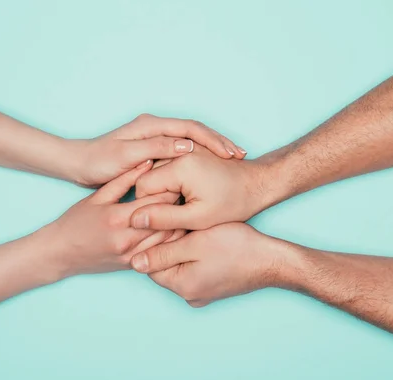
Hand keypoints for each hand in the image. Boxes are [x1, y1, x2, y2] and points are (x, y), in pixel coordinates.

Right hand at [39, 160, 183, 277]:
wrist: (59, 254)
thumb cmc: (75, 222)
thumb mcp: (98, 196)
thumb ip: (124, 180)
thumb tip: (148, 162)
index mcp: (118, 217)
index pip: (156, 200)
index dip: (172, 187)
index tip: (183, 177)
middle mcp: (127, 238)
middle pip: (166, 220)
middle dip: (180, 205)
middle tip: (192, 192)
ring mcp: (132, 254)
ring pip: (168, 239)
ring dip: (180, 224)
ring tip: (189, 209)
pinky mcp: (133, 265)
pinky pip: (160, 252)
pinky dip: (172, 240)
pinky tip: (179, 228)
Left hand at [67, 114, 245, 186]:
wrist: (78, 164)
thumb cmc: (98, 162)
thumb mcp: (126, 157)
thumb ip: (156, 149)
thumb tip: (187, 145)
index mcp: (151, 126)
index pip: (191, 128)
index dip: (213, 141)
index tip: (230, 153)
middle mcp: (155, 128)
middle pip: (196, 131)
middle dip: (219, 142)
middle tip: (241, 156)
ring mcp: (155, 138)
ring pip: (192, 140)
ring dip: (213, 149)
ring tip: (233, 160)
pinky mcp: (154, 150)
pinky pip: (184, 151)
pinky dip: (200, 157)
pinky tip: (210, 168)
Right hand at [130, 144, 266, 230]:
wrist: (257, 184)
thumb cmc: (233, 203)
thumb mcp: (198, 218)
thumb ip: (164, 219)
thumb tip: (135, 219)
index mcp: (180, 165)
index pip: (142, 186)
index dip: (149, 206)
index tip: (166, 217)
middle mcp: (180, 150)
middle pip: (148, 175)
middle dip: (157, 196)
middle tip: (178, 211)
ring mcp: (185, 147)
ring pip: (157, 169)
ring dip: (165, 188)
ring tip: (184, 202)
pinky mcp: (191, 148)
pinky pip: (169, 163)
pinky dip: (172, 179)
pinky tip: (186, 192)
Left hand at [130, 223, 287, 306]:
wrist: (272, 260)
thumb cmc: (237, 247)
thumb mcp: (195, 243)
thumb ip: (163, 253)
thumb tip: (133, 262)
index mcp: (181, 286)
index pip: (151, 263)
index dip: (154, 239)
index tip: (163, 221)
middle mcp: (190, 296)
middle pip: (165, 266)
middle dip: (168, 244)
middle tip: (179, 222)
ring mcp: (203, 295)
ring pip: (180, 266)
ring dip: (182, 248)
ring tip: (193, 229)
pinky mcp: (214, 288)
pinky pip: (195, 271)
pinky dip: (195, 256)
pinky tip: (205, 241)